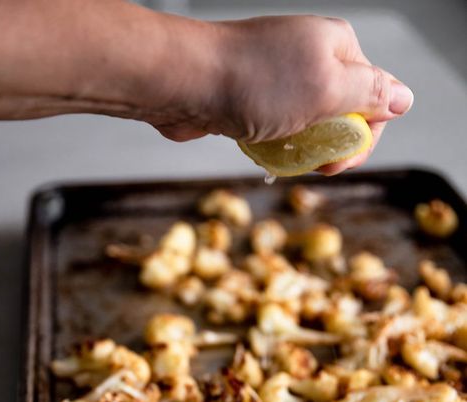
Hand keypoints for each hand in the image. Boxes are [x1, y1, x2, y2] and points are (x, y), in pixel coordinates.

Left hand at [152, 15, 413, 173]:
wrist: (184, 84)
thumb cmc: (254, 84)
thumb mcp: (325, 90)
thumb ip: (370, 94)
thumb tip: (405, 98)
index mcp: (338, 47)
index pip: (376, 98)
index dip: (363, 137)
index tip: (336, 163)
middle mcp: (313, 56)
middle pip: (345, 113)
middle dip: (333, 146)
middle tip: (313, 165)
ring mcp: (282, 76)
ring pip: (312, 124)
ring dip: (304, 148)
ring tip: (284, 155)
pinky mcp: (256, 96)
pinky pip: (282, 127)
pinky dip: (278, 145)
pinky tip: (265, 151)